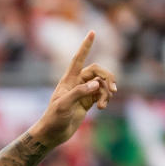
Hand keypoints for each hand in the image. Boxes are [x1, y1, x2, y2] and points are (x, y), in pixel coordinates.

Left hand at [28, 31, 116, 148]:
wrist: (53, 133)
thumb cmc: (53, 118)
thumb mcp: (64, 105)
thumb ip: (80, 93)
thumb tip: (96, 84)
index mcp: (68, 80)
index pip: (78, 59)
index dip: (85, 46)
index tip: (92, 32)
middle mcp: (76, 83)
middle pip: (98, 71)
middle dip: (108, 78)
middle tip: (113, 89)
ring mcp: (83, 91)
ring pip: (102, 83)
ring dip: (107, 92)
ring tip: (103, 105)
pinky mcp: (87, 101)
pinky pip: (102, 93)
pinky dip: (105, 98)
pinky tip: (102, 107)